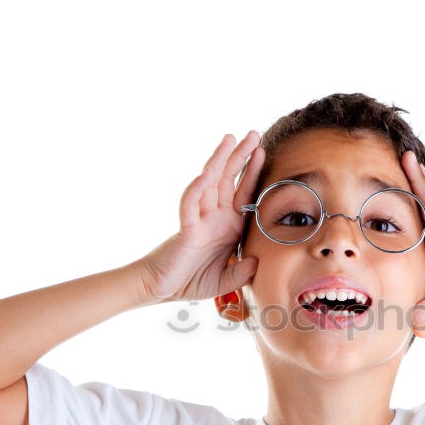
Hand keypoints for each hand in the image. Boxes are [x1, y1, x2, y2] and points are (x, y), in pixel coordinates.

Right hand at [136, 131, 263, 304]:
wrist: (161, 290)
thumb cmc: (190, 281)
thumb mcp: (225, 281)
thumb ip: (241, 273)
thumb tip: (256, 262)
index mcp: (228, 227)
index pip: (244, 194)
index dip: (253, 174)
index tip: (263, 153)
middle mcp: (214, 217)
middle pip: (229, 180)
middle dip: (241, 157)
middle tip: (253, 134)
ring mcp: (200, 219)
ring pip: (210, 183)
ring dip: (220, 160)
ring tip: (231, 138)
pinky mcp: (186, 227)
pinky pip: (190, 203)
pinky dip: (198, 188)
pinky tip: (207, 173)